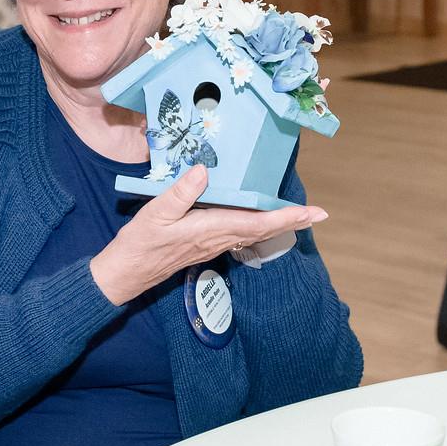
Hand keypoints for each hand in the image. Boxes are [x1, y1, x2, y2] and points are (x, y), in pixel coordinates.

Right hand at [90, 165, 325, 305]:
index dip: (286, 216)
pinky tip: (263, 218)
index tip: (311, 213)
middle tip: (320, 214)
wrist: (126, 274)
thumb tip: (204, 171)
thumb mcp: (154, 214)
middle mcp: (218, 239)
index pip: (256, 222)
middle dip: (292, 221)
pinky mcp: (207, 244)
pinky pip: (241, 234)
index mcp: (210, 229)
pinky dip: (259, 225)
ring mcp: (214, 244)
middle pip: (263, 229)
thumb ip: (180, 193)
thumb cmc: (139, 244)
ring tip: (301, 214)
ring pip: (254, 232)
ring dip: (279, 223)